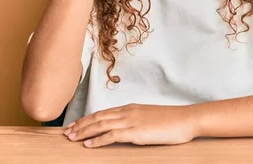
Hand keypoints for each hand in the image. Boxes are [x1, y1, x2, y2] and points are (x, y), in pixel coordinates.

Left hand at [63, 103, 197, 147]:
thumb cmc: (171, 121)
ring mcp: (130, 121)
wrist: (185, 119)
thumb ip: (136, 120)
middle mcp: (127, 112)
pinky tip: (88, 145)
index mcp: (130, 108)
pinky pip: (111, 135)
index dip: (88, 118)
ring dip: (84, 131)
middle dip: (81, 124)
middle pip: (98, 117)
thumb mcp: (149, 117)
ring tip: (72, 138)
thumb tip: (127, 128)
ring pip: (101, 125)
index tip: (76, 124)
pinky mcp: (135, 132)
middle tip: (67, 132)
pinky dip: (97, 140)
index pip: (103, 112)